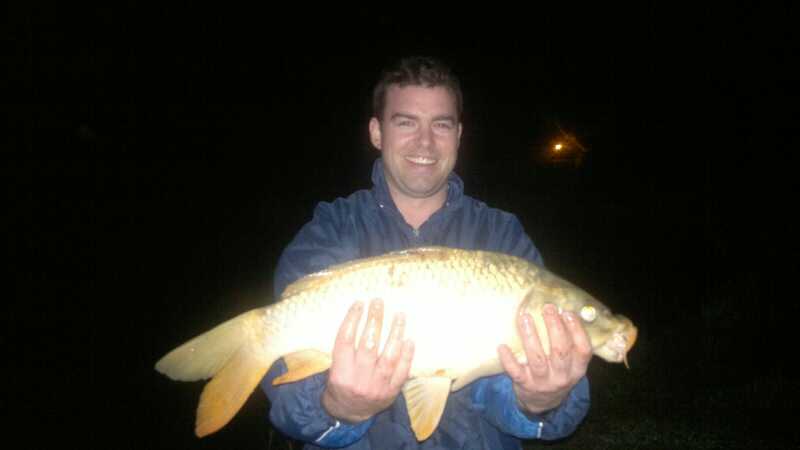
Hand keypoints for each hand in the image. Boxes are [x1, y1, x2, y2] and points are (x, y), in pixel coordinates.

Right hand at [322, 299, 414, 422]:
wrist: (350, 413)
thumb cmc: (341, 384)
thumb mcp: (334, 369)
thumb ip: (344, 349)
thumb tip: (360, 317)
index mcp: (341, 373)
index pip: (345, 340)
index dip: (352, 319)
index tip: (359, 303)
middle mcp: (359, 379)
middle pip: (369, 345)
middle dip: (374, 320)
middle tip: (378, 302)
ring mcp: (377, 386)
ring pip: (389, 356)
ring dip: (395, 333)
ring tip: (399, 315)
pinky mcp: (392, 392)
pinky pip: (402, 371)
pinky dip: (407, 354)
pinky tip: (409, 339)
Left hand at [498, 303, 591, 414]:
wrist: (542, 403)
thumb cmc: (557, 373)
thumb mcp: (570, 365)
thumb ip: (570, 344)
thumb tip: (562, 311)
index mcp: (577, 369)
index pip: (583, 350)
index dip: (577, 331)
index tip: (567, 313)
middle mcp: (562, 376)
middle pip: (560, 351)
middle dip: (554, 328)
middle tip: (547, 308)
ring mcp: (542, 382)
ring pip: (537, 358)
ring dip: (531, 337)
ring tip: (525, 317)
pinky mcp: (524, 384)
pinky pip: (515, 371)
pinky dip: (508, 359)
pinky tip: (502, 346)